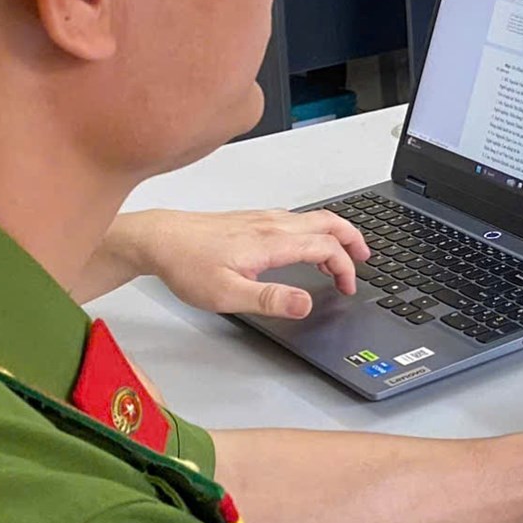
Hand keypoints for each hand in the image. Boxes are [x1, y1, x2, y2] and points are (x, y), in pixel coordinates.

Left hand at [118, 208, 370, 318]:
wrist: (159, 239)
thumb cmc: (186, 264)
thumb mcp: (227, 294)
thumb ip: (270, 299)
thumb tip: (305, 303)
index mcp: (273, 242)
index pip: (326, 248)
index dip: (345, 267)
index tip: (348, 286)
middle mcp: (272, 224)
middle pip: (328, 223)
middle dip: (353, 240)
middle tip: (364, 260)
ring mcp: (262, 218)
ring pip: (313, 218)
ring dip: (335, 235)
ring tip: (342, 254)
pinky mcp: (252, 219)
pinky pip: (297, 219)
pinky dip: (315, 231)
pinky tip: (306, 245)